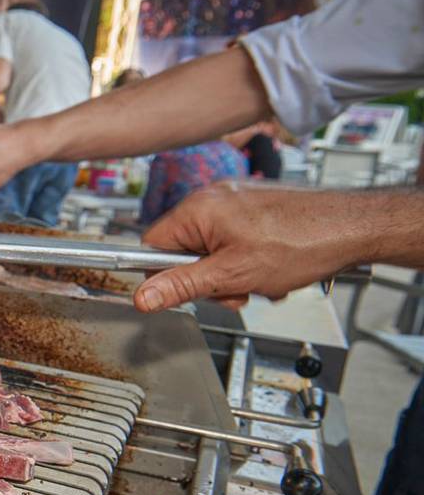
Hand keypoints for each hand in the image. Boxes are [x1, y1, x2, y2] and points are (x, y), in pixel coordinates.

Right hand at [133, 182, 368, 312]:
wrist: (353, 227)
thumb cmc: (303, 242)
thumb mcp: (233, 275)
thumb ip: (183, 286)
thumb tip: (142, 296)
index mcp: (198, 209)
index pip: (152, 247)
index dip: (166, 276)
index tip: (189, 290)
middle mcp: (213, 198)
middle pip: (184, 250)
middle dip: (209, 278)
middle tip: (236, 288)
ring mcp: (236, 201)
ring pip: (212, 249)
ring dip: (231, 273)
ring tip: (259, 278)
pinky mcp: (254, 207)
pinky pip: (233, 241)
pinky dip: (247, 260)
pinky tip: (270, 267)